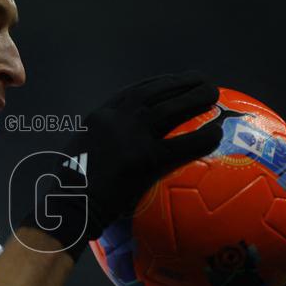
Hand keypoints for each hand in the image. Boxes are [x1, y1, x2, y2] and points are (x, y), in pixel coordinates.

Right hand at [19, 73, 221, 258]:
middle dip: (182, 83)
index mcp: (99, 117)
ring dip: (196, 98)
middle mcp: (116, 119)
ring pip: (170, 107)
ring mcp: (131, 136)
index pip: (133, 92)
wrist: (68, 205)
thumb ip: (97, 151)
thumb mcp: (77, 159)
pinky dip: (203, 136)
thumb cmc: (70, 192)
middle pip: (156, 92)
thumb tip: (112, 161)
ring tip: (214, 95)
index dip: (158, 84)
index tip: (174, 81)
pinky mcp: (145, 158)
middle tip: (202, 81)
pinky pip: (182, 144)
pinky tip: (217, 134)